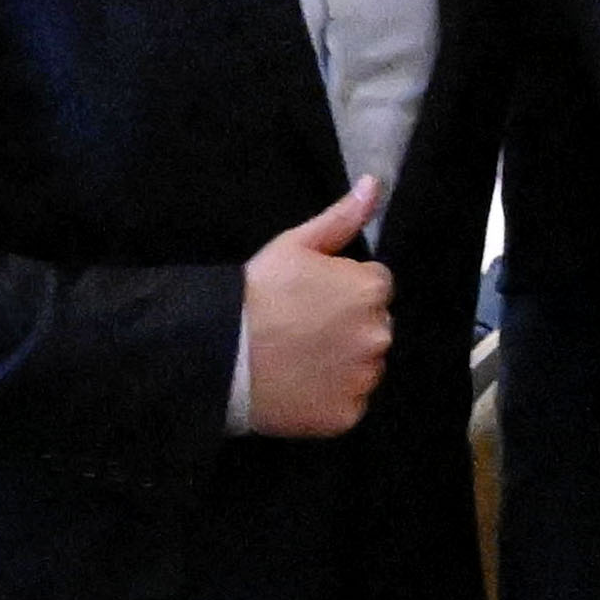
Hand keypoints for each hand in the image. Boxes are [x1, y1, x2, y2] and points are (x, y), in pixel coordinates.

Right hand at [241, 177, 393, 438]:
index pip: (374, 286)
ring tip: (299, 357)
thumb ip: (342, 217)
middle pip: (374, 326)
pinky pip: (349, 402)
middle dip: (348, 325)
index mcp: (371, 290)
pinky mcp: (347, 415)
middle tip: (303, 328)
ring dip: (343, 362)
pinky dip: (330, 396)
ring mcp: (364, 379)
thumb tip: (375, 184)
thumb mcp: (295, 244)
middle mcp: (378, 335)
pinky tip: (300, 384)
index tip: (310, 297)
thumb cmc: (258, 292)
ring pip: (364, 366)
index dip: (341, 289)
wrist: (220, 353)